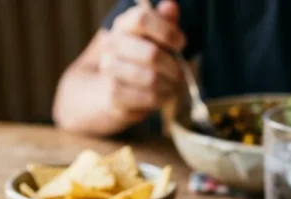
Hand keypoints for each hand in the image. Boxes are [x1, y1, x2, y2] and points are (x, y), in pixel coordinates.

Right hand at [100, 1, 184, 121]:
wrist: (108, 92)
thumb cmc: (137, 62)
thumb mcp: (152, 40)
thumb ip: (164, 23)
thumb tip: (170, 6)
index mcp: (123, 26)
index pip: (142, 19)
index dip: (166, 31)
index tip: (181, 43)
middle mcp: (113, 45)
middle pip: (151, 54)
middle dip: (173, 66)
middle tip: (180, 73)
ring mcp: (110, 71)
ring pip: (151, 79)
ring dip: (169, 85)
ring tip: (172, 86)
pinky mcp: (113, 95)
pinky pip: (148, 97)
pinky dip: (161, 98)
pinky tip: (162, 96)